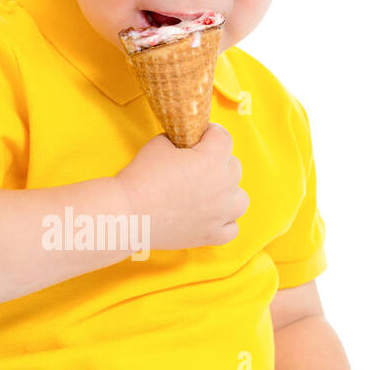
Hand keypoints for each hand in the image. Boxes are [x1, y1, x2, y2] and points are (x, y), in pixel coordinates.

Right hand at [115, 123, 248, 251]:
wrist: (129, 214)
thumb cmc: (141, 178)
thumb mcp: (160, 143)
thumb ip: (180, 139)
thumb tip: (185, 142)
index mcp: (213, 160)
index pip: (223, 137)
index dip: (210, 134)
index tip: (200, 137)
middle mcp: (223, 186)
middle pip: (233, 166)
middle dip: (217, 162)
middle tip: (195, 165)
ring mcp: (220, 214)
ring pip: (240, 199)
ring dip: (228, 192)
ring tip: (208, 192)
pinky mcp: (211, 235)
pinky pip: (232, 228)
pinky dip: (224, 222)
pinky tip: (210, 216)